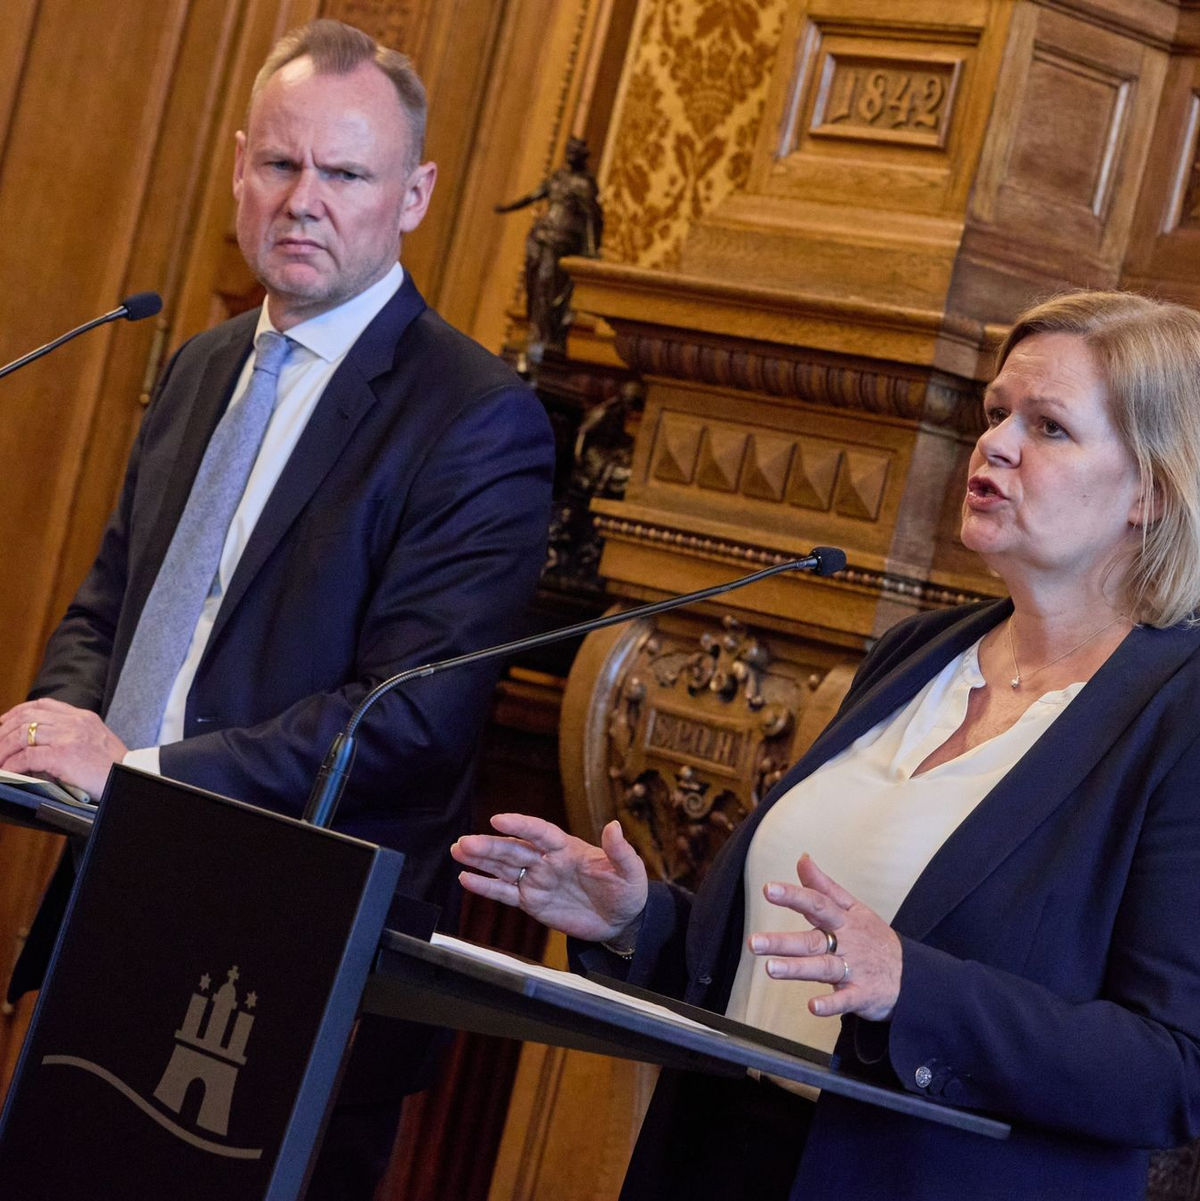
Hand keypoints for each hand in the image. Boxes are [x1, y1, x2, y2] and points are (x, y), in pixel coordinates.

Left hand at [0, 698, 126, 798]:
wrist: (131, 777)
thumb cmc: (113, 767)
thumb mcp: (95, 741)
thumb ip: (72, 735)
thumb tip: (39, 746)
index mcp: (82, 717)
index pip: (42, 704)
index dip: (17, 712)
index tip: (4, 723)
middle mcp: (75, 722)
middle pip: (26, 716)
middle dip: (3, 731)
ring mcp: (69, 737)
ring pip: (21, 734)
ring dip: (2, 749)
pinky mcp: (64, 755)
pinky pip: (27, 756)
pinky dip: (11, 765)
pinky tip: (6, 772)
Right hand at [451, 813, 647, 942]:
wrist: (621, 920)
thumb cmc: (627, 890)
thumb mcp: (630, 871)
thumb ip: (620, 850)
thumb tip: (614, 826)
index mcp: (567, 848)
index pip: (540, 832)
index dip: (520, 825)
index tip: (498, 819)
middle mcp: (547, 860)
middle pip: (514, 849)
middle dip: (489, 845)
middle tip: (465, 842)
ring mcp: (537, 880)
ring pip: (503, 867)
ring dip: (480, 859)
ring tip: (457, 849)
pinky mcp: (531, 902)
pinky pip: (505, 893)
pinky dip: (485, 886)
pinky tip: (465, 878)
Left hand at [749, 853, 901, 1021]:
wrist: (914, 976)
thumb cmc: (875, 939)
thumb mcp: (854, 908)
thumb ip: (824, 886)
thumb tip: (802, 859)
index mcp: (843, 920)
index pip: (816, 903)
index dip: (793, 896)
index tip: (768, 889)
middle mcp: (846, 943)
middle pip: (812, 939)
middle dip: (782, 941)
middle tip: (753, 942)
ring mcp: (854, 969)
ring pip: (822, 968)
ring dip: (797, 968)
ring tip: (771, 969)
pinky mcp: (862, 995)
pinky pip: (845, 1000)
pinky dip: (830, 1004)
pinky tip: (812, 1006)